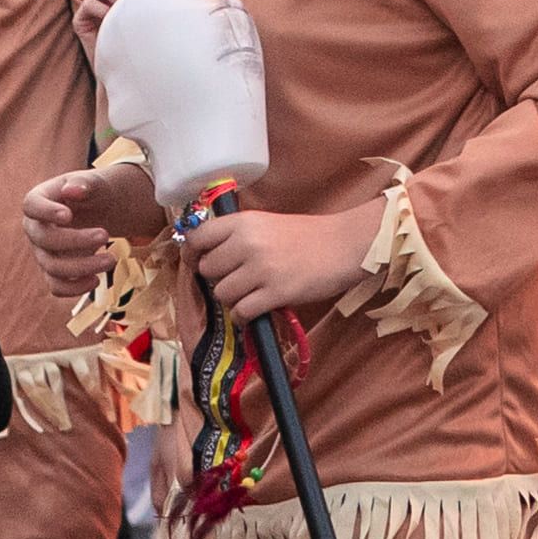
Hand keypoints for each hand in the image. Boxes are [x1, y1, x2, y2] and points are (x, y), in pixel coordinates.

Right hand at [21, 156, 151, 290]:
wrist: (100, 210)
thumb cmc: (93, 192)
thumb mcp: (94, 182)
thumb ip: (84, 183)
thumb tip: (72, 190)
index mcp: (39, 200)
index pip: (30, 205)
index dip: (46, 212)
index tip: (68, 216)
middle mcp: (35, 228)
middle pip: (44, 239)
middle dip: (76, 240)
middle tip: (105, 234)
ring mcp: (43, 252)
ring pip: (52, 267)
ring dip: (83, 266)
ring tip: (111, 259)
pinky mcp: (54, 271)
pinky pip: (56, 286)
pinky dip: (75, 288)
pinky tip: (96, 281)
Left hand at [182, 195, 381, 325]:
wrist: (345, 244)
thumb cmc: (307, 234)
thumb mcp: (266, 223)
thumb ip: (237, 235)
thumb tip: (206, 256)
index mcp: (242, 222)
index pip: (197, 238)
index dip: (191, 254)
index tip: (197, 262)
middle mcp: (247, 244)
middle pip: (206, 270)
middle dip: (218, 278)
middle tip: (237, 279)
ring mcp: (261, 269)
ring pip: (222, 294)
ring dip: (233, 299)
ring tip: (251, 294)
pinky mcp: (276, 293)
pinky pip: (241, 312)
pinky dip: (244, 316)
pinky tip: (255, 310)